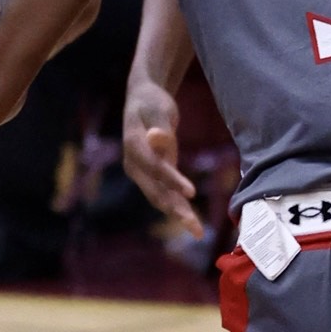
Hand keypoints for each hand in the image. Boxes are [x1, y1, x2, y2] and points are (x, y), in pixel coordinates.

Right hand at [122, 81, 201, 231]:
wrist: (142, 100)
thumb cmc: (152, 102)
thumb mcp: (157, 108)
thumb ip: (158, 126)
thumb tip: (155, 137)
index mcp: (134, 145)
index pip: (155, 167)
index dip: (172, 180)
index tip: (191, 193)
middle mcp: (134, 164)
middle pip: (155, 190)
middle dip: (175, 210)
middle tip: (195, 228)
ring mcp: (141, 172)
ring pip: (160, 196)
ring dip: (178, 214)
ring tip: (197, 231)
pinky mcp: (152, 175)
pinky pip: (165, 193)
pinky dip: (177, 206)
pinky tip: (192, 221)